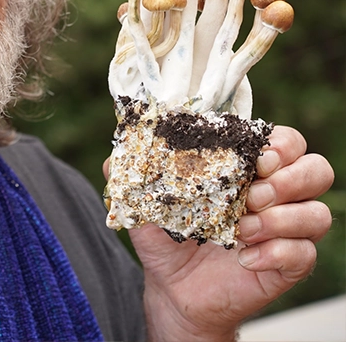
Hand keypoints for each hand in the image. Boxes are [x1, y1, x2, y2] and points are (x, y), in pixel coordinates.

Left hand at [122, 126, 333, 340]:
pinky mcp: (286, 264)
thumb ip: (132, 176)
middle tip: (252, 194)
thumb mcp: (144, 204)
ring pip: (318, 213)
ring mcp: (284, 230)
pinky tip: (245, 257)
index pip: (286, 142)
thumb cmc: (166, 238)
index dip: (280, 144)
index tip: (256, 158)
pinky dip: (276, 252)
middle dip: (290, 178)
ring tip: (243, 228)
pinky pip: (304, 254)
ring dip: (282, 217)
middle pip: (316, 170)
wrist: (172, 289)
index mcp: (246, 169)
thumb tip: (113, 157)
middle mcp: (274, 195)